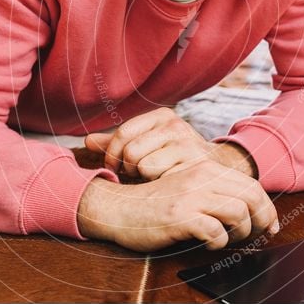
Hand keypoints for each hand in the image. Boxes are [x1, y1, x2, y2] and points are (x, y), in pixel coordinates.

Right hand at [76, 160, 278, 251]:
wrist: (118, 208)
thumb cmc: (156, 204)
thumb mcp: (188, 188)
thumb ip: (214, 193)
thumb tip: (247, 211)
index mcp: (206, 169)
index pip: (252, 184)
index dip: (267, 207)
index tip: (270, 225)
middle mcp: (201, 178)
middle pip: (252, 196)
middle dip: (262, 220)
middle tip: (258, 235)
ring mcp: (191, 196)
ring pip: (239, 213)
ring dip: (240, 232)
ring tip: (228, 239)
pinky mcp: (180, 216)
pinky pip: (215, 231)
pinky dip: (218, 242)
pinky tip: (208, 243)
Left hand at [84, 107, 255, 179]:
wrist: (216, 171)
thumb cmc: (173, 159)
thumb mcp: (147, 145)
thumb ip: (117, 144)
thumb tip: (87, 141)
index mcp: (161, 116)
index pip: (123, 134)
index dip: (112, 155)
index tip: (115, 167)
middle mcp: (175, 125)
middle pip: (131, 151)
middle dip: (129, 168)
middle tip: (137, 175)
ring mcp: (187, 144)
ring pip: (144, 166)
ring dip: (144, 179)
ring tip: (154, 179)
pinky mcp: (195, 165)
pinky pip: (161, 180)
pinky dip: (159, 187)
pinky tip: (166, 186)